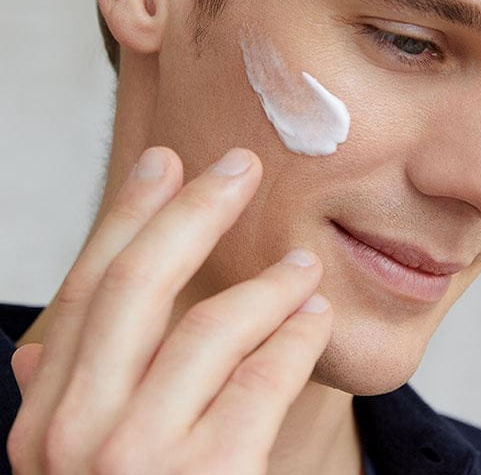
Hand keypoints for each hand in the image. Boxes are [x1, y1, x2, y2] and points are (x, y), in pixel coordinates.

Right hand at [7, 147, 332, 474]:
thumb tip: (39, 348)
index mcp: (41, 422)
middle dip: (190, 212)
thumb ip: (70, 403)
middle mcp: (72, 435)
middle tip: (239, 166)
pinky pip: (261, 381)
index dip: (126, 218)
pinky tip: (313, 320)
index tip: (164, 163)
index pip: (84, 293)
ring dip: (264, 284)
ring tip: (301, 268)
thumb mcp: (77, 465)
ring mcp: (135, 461)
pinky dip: (293, 340)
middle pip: (136, 287)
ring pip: (207, 328)